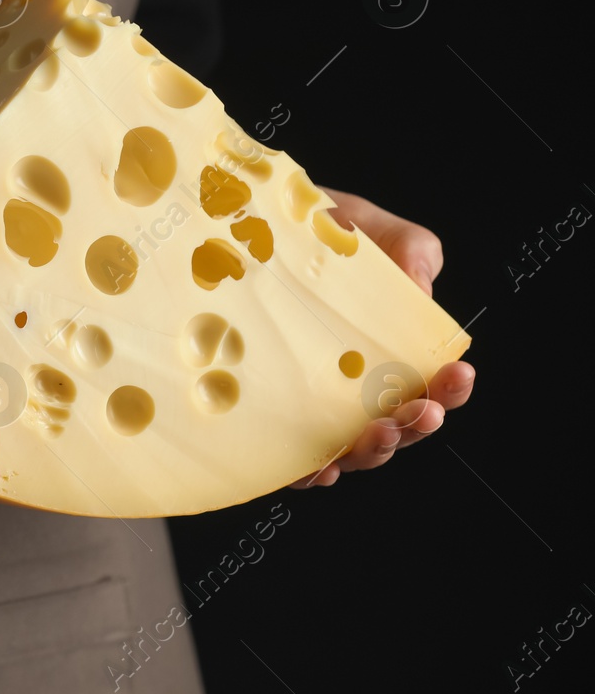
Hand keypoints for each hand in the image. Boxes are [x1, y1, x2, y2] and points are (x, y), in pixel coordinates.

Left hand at [290, 187, 475, 488]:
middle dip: (415, 425)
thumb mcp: (363, 227)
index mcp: (383, 349)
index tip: (457, 375)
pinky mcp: (263, 417)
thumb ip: (410, 251)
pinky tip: (318, 467)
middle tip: (422, 413)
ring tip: (377, 433)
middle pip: (395, 424)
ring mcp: (307, 405)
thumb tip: (424, 291)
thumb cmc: (307, 229)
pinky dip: (309, 470)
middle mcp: (349, 385)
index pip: (427, 382)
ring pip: (349, 448)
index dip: (448, 388)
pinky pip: (289, 457)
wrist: (235, 223)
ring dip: (371, 450)